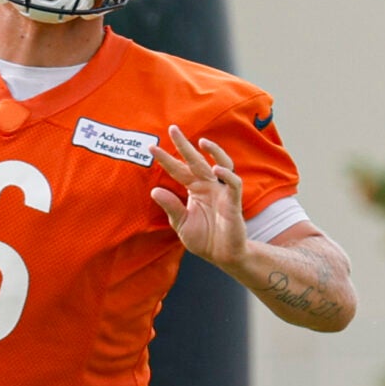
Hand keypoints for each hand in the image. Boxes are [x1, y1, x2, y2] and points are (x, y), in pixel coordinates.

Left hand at [150, 126, 247, 266]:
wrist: (222, 256)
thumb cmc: (204, 239)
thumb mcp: (181, 224)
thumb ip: (171, 207)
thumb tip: (154, 191)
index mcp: (195, 189)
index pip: (178, 169)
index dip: (166, 159)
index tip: (151, 148)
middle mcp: (209, 185)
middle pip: (196, 160)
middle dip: (185, 145)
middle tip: (173, 129)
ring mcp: (222, 192)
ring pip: (221, 164)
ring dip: (214, 152)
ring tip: (202, 142)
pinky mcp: (233, 202)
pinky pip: (232, 184)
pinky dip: (226, 175)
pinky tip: (215, 169)